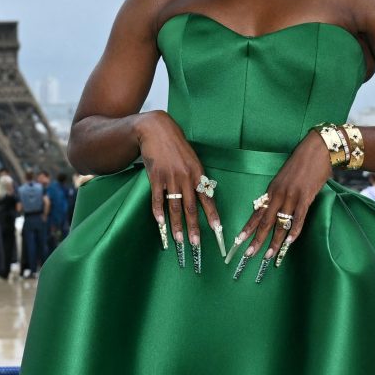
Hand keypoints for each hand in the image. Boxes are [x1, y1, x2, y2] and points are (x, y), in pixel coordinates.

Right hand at [134, 110, 223, 261]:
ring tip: (178, 240)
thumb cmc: (176, 145)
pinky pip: (157, 197)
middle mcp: (186, 177)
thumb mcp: (192, 159)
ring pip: (174, 206)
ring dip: (176, 225)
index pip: (207, 199)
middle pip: (191, 207)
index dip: (212, 216)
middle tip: (196, 244)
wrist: (157, 129)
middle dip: (194, 228)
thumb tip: (203, 195)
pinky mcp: (156, 176)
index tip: (218, 230)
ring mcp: (170, 177)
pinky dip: (158, 211)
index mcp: (198, 173)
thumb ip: (196, 177)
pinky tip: (160, 222)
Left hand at [228, 129, 331, 277]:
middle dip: (256, 240)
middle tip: (249, 254)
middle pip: (264, 222)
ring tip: (268, 256)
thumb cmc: (301, 163)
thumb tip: (272, 209)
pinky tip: (289, 242)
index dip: (247, 228)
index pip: (256, 213)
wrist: (316, 149)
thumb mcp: (284, 178)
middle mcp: (278, 195)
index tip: (238, 241)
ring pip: (280, 223)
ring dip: (274, 241)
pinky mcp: (306, 197)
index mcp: (271, 190)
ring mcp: (292, 196)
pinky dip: (294, 231)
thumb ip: (278, 194)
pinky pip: (298, 218)